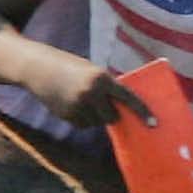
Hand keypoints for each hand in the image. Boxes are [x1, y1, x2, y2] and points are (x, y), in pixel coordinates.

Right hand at [35, 58, 154, 128]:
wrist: (38, 69)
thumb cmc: (70, 67)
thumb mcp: (91, 71)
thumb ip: (107, 88)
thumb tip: (123, 111)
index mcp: (101, 78)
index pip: (127, 97)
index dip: (142, 111)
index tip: (153, 123)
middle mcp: (91, 93)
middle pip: (112, 117)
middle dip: (110, 114)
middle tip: (100, 104)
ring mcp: (78, 106)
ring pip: (97, 122)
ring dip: (93, 116)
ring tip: (79, 98)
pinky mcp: (67, 115)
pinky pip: (83, 125)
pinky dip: (81, 118)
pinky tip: (70, 104)